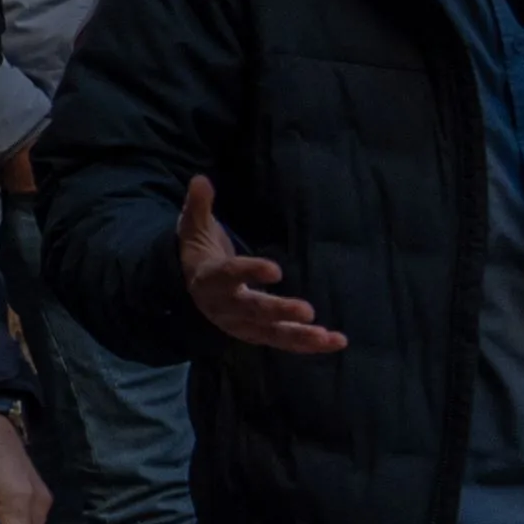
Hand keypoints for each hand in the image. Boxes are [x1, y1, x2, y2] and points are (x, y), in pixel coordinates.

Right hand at [175, 175, 345, 353]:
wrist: (189, 288)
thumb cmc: (199, 254)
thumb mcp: (194, 228)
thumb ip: (198, 206)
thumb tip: (200, 180)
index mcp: (209, 280)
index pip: (229, 276)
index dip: (250, 273)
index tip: (275, 270)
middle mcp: (224, 307)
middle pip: (253, 310)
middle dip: (279, 311)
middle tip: (307, 310)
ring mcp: (241, 324)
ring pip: (271, 333)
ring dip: (300, 336)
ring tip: (327, 336)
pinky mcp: (256, 333)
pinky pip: (283, 341)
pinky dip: (308, 343)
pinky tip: (334, 341)